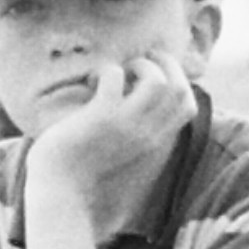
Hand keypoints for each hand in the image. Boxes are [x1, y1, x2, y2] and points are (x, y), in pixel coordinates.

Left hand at [26, 54, 195, 204]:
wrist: (60, 189)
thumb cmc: (85, 167)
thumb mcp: (122, 150)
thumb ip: (137, 131)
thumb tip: (137, 101)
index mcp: (156, 142)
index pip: (188, 106)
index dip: (179, 81)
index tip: (159, 72)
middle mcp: (149, 133)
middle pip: (179, 88)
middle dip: (165, 64)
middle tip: (143, 59)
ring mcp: (127, 125)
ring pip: (156, 81)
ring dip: (140, 65)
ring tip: (121, 70)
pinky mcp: (101, 117)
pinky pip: (114, 77)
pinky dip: (106, 70)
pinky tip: (91, 81)